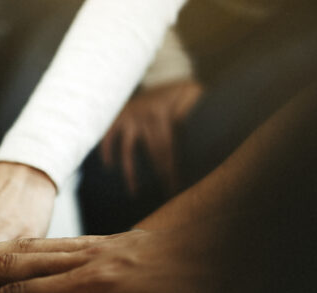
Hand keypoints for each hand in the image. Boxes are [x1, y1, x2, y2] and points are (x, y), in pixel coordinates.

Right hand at [100, 79, 202, 196]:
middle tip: (167, 196)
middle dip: (161, 176)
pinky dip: (107, 150)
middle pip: (154, 154)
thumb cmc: (182, 91)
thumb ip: (195, 111)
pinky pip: (109, 136)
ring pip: (128, 149)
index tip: (177, 189)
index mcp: (165, 115)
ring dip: (130, 172)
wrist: (163, 71)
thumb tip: (209, 135)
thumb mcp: (193, 95)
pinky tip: (109, 166)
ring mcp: (130, 117)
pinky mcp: (119, 116)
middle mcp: (146, 117)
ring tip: (134, 192)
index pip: (169, 150)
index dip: (172, 171)